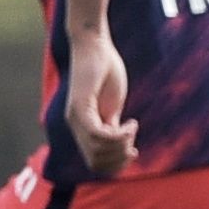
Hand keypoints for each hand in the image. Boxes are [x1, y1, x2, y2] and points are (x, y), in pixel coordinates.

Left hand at [64, 25, 137, 176]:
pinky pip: (99, 134)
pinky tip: (131, 123)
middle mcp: (75, 125)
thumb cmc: (104, 70)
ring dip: (121, 145)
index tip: (133, 151)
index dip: (115, 165)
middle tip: (132, 139)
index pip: (94, 163)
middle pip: (97, 162)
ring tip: (132, 127)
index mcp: (81, 127)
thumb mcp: (111, 103)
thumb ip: (111, 124)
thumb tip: (119, 144)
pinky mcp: (81, 106)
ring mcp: (76, 117)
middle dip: (120, 157)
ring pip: (98, 151)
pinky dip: (119, 134)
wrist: (93, 44)